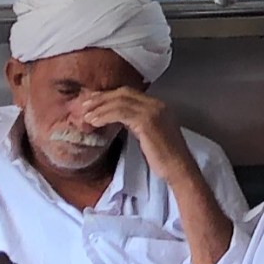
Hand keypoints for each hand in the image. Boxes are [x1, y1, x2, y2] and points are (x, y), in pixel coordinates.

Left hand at [75, 88, 195, 185]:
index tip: (94, 102)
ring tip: (86, 116)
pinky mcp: (147, 122)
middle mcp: (157, 104)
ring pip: (120, 102)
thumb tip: (118, 119)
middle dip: (101, 98)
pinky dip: (104, 115)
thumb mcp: (149, 135)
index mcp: (158, 106)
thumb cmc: (164, 158)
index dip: (109, 96)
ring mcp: (153, 111)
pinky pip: (120, 113)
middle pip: (123, 93)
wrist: (179, 169)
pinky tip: (95, 122)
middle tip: (85, 104)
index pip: (129, 93)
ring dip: (100, 108)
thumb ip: (137, 124)